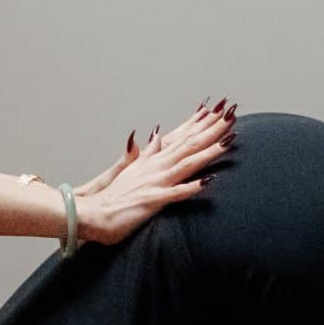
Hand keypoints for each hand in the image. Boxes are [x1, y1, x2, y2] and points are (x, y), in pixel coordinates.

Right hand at [74, 98, 233, 245]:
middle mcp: (156, 168)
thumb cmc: (111, 197)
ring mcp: (154, 183)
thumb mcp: (130, 168)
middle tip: (232, 113)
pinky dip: (190, 187)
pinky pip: (174, 194)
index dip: (201, 123)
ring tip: (229, 140)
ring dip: (208, 152)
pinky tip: (207, 182)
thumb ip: (147, 151)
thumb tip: (156, 132)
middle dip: (213, 130)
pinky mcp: (151, 201)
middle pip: (189, 145)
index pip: (181, 137)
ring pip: (186, 164)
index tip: (218, 110)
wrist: (90, 214)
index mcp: (152, 160)